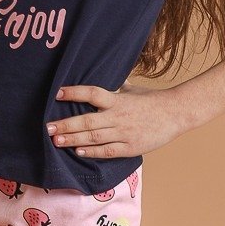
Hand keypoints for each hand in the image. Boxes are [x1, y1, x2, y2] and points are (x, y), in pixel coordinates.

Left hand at [45, 82, 187, 159]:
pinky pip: (107, 151)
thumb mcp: (133, 89)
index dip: (75, 93)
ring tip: (56, 141)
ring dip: (73, 139)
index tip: (58, 93)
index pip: (93, 93)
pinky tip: (78, 151)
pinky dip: (91, 152)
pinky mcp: (130, 148)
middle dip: (66, 125)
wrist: (176, 114)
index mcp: (118, 100)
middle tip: (48, 127)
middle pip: (88, 121)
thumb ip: (116, 85)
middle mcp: (118, 117)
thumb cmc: (152, 100)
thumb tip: (104, 73)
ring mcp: (124, 134)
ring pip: (93, 138)